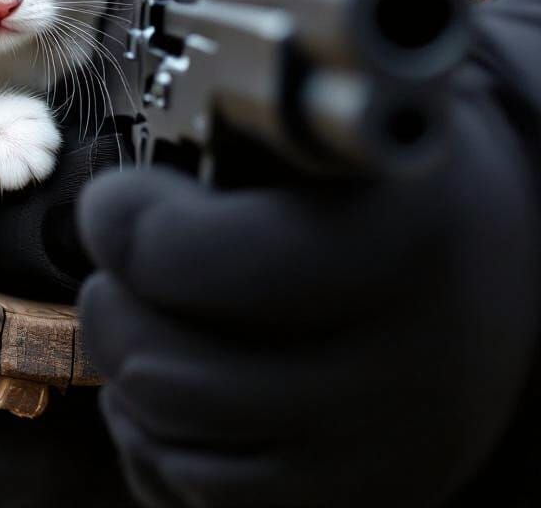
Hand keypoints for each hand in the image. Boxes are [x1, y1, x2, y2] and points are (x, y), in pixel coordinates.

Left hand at [76, 89, 540, 506]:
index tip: (117, 203)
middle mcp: (398, 365)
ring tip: (142, 316)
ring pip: (175, 449)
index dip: (132, 225)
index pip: (203, 258)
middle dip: (111, 307)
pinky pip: (201, 496)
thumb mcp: (333, 138)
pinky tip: (177, 376)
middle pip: (170, 374)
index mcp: (395, 239)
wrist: (498, 270)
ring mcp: (378, 453)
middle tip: (115, 262)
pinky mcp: (359, 501)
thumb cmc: (387, 190)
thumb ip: (234, 158)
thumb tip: (122, 217)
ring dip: (127, 376)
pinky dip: (158, 442)